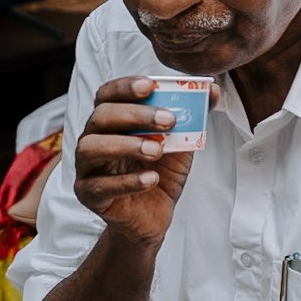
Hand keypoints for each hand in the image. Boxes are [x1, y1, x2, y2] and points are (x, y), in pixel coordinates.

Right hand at [72, 77, 196, 248]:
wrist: (153, 216)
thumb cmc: (161, 172)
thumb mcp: (181, 143)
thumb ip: (192, 117)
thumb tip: (213, 90)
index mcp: (112, 122)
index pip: (107, 95)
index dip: (125, 87)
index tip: (150, 85)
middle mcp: (93, 140)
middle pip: (100, 117)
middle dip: (135, 115)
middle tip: (168, 120)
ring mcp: (87, 168)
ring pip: (91, 148)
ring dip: (126, 145)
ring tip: (157, 150)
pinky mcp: (90, 195)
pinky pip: (100, 186)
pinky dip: (127, 181)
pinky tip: (152, 179)